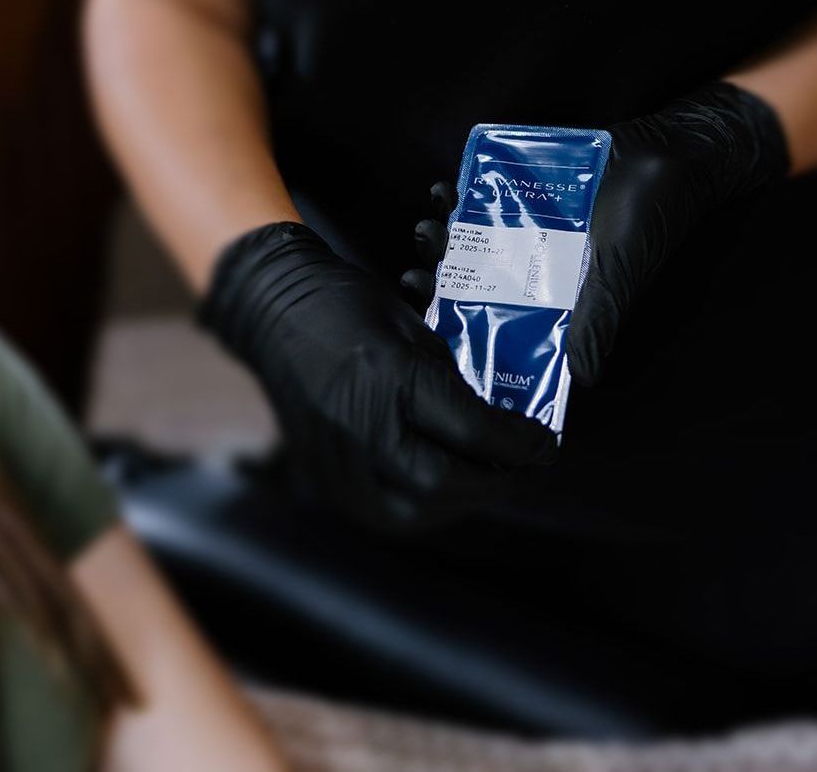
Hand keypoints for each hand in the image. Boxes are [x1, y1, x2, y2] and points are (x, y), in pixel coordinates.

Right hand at [197, 222, 558, 530]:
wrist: (272, 313)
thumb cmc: (345, 305)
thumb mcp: (412, 325)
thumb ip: (451, 377)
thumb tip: (492, 417)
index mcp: (391, 380)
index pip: (473, 432)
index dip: (519, 443)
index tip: (544, 442)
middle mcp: (364, 430)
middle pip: (446, 483)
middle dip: (497, 478)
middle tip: (525, 464)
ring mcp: (339, 462)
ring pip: (416, 511)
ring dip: (463, 499)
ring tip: (489, 477)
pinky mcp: (326, 479)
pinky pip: (384, 512)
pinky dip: (423, 506)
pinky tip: (444, 488)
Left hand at [402, 82, 788, 388]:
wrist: (671, 153)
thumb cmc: (648, 222)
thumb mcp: (618, 275)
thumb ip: (598, 321)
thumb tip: (584, 380)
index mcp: (553, 295)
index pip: (496, 312)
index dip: (457, 310)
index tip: (424, 296)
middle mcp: (537, 264)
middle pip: (477, 272)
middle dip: (442, 265)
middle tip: (422, 250)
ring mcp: (532, 225)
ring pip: (476, 234)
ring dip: (448, 227)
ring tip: (431, 216)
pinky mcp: (532, 187)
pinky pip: (489, 193)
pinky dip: (465, 191)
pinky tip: (446, 185)